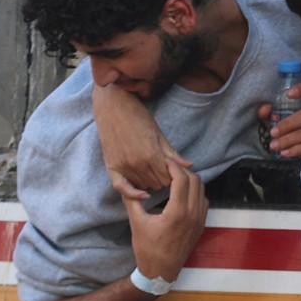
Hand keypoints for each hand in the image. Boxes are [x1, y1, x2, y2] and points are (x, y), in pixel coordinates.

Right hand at [94, 84, 187, 200]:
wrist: (113, 106)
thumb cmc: (139, 116)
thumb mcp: (159, 133)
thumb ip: (172, 153)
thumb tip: (189, 166)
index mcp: (151, 154)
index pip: (168, 177)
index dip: (174, 176)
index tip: (176, 173)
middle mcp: (136, 163)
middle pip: (157, 184)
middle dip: (164, 180)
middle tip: (166, 173)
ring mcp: (123, 166)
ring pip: (143, 186)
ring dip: (150, 182)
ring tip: (154, 175)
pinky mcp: (111, 167)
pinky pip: (121, 188)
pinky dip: (132, 193)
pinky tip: (142, 194)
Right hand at [126, 163, 207, 281]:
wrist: (161, 271)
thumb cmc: (147, 249)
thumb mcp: (136, 223)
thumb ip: (132, 201)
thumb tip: (128, 184)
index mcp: (178, 212)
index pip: (181, 179)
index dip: (173, 167)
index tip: (164, 161)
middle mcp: (193, 214)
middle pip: (195, 180)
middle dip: (182, 170)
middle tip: (168, 167)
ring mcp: (200, 219)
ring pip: (201, 189)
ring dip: (190, 180)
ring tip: (174, 177)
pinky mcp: (202, 224)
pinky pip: (203, 200)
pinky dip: (195, 191)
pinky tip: (181, 192)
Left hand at [260, 80, 300, 157]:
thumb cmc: (295, 132)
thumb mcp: (282, 122)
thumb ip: (271, 115)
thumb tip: (264, 109)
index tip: (288, 94)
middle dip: (288, 124)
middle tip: (273, 132)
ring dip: (289, 140)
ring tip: (274, 145)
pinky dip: (296, 150)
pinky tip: (284, 152)